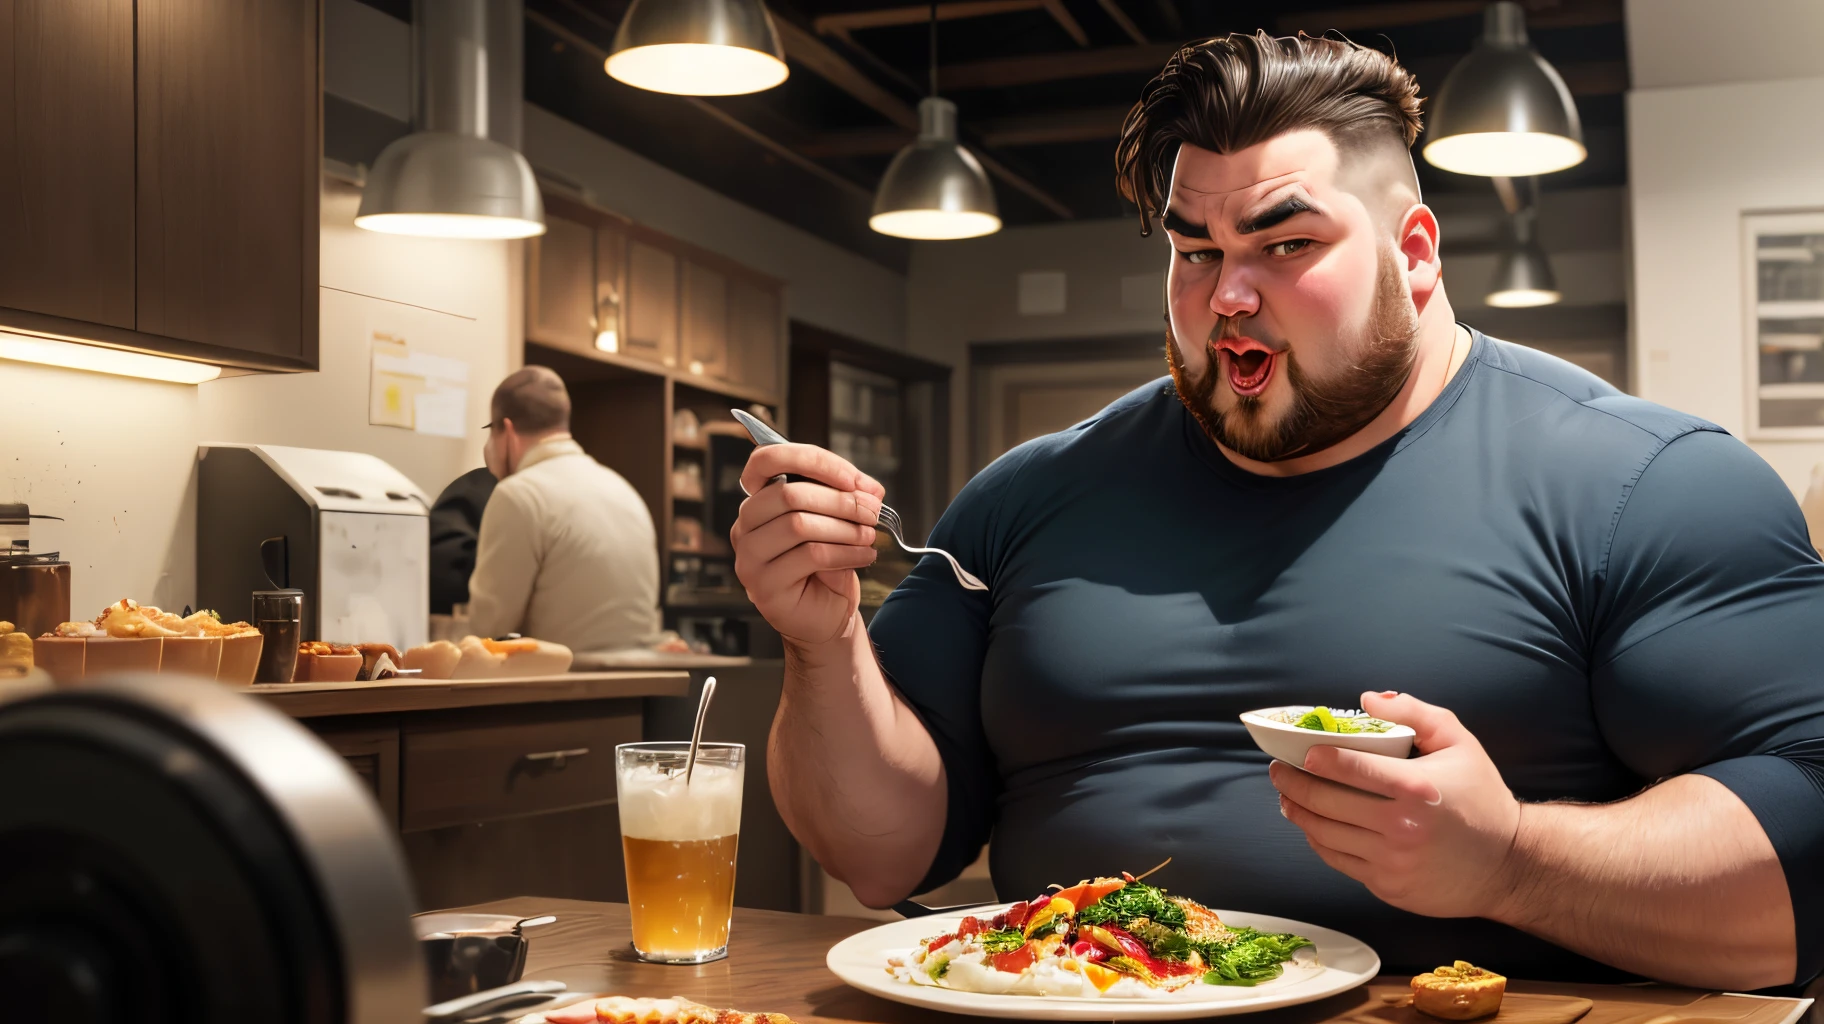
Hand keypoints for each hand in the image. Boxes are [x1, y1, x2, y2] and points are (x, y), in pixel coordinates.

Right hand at [730, 443, 884, 645]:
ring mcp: (749, 557)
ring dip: (844, 527)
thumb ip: (845, 496)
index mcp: (759, 500)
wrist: (827, 615)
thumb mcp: (837, 520)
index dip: (811, 461)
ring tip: (869, 535)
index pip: (765, 460)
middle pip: (788, 494)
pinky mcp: (764, 586)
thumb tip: (867, 487)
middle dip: (840, 500)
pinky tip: (864, 555)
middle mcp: (745, 526)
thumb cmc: (828, 565)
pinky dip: (845, 553)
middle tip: (872, 510)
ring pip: (798, 525)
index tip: (851, 478)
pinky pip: (810, 557)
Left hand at [1269, 691, 1521, 918]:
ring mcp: (1392, 861)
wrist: (1509, 865)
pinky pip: (1338, 860)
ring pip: (1324, 834)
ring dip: (1297, 811)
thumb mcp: (1460, 743)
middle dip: (1292, 782)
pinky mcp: (1387, 886)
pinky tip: (1311, 824)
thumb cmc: (1482, 798)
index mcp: (1417, 787)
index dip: (1314, 758)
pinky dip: (1317, 839)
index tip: (1298, 751)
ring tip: (1286, 795)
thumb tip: (1367, 699)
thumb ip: (1415, 713)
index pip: (1348, 767)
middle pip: (1326, 801)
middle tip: (1278, 769)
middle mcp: (1401, 827)